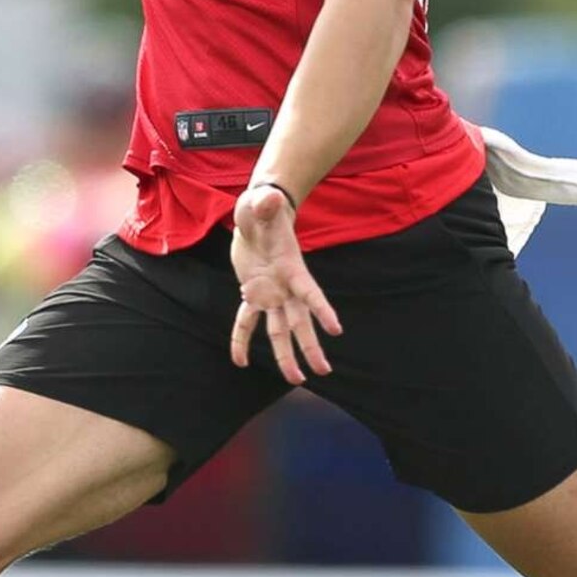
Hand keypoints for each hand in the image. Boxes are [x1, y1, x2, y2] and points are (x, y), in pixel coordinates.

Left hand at [228, 183, 340, 385]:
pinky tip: (239, 361)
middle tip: (322, 371)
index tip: (336, 329)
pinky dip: (242, 340)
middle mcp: (284, 286)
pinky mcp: (254, 294)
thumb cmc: (262, 207)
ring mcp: (271, 293)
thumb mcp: (260, 202)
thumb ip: (265, 203)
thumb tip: (270, 198)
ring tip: (296, 378)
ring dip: (286, 354)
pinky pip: (246, 322)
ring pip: (280, 329)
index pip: (309, 291)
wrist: (258, 215)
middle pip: (299, 321)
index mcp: (290, 267)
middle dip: (310, 345)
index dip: (322, 309)